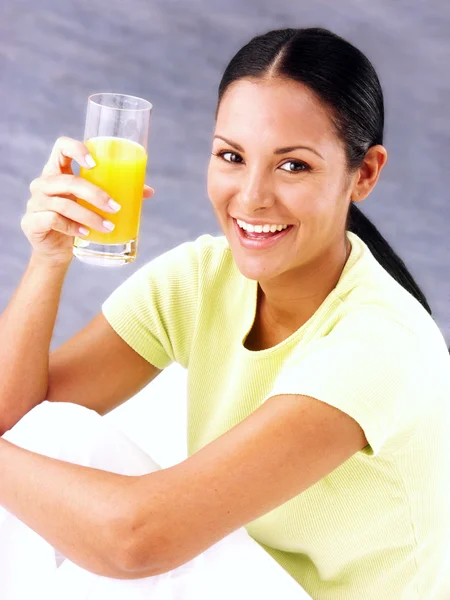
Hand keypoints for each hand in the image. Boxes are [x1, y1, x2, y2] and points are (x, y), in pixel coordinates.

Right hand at [21, 136, 154, 265]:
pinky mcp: (32, 221)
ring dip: (90, 216)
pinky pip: (53, 220)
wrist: (57, 251)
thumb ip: (115, 193)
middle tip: (115, 207)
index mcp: (58, 171)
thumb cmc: (77, 221)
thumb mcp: (94, 205)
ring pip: (64, 204)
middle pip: (69, 180)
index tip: (95, 162)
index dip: (76, 149)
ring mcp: (35, 202)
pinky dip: (72, 227)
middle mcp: (44, 183)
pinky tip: (86, 234)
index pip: (61, 147)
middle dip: (95, 194)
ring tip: (108, 226)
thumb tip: (148, 191)